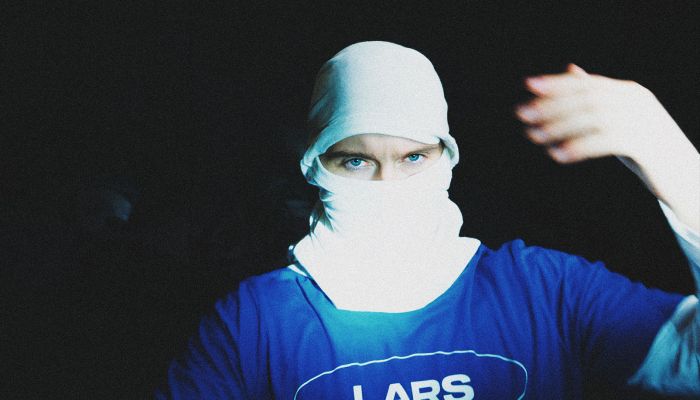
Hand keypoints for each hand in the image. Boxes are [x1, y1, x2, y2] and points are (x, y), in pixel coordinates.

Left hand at [515, 64, 686, 164]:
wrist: (684, 176)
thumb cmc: (645, 146)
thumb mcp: (618, 118)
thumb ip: (596, 97)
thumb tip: (570, 70)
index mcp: (629, 92)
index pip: (587, 82)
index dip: (557, 83)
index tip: (529, 85)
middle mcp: (636, 101)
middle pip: (587, 98)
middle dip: (551, 105)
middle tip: (522, 114)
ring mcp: (642, 121)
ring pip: (592, 118)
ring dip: (558, 127)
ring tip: (534, 136)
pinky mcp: (645, 145)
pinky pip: (604, 142)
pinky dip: (578, 147)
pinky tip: (557, 155)